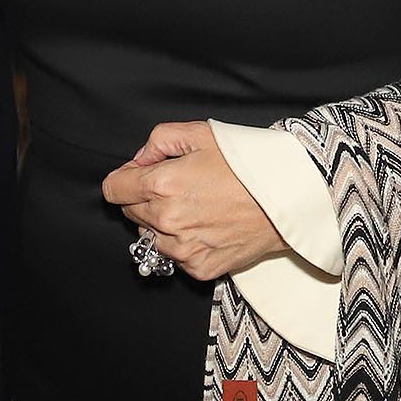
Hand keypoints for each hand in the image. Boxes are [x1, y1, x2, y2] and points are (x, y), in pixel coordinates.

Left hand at [101, 120, 285, 280]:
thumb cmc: (248, 164)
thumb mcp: (201, 133)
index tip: (141, 176)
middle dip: (146, 198)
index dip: (126, 178)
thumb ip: (158, 140)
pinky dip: (184, 243)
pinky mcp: (199, 267)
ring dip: (163, 224)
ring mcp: (183, 248)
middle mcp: (167, 220)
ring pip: (150, 236)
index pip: (113, 189)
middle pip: (130, 212)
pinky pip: (175, 256)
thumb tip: (139, 160)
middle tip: (178, 188)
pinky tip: (207, 226)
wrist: (288, 198)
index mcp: (162, 184)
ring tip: (196, 207)